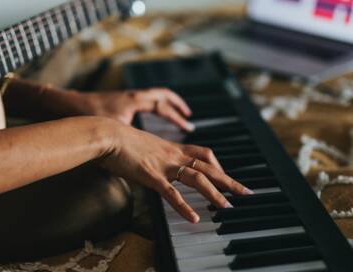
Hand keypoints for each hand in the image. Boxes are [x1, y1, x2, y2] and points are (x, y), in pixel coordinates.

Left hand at [63, 88, 194, 130]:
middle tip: (187, 115)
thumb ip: (128, 140)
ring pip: (152, 95)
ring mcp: (125, 97)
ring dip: (166, 103)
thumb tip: (138, 153)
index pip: (162, 106)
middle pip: (162, 95)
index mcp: (134, 101)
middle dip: (176, 105)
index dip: (176, 117)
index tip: (187, 126)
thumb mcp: (111, 128)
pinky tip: (151, 118)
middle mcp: (132, 96)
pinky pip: (143, 100)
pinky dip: (152, 106)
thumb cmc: (87, 115)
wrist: (68, 105)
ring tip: (175, 113)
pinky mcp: (119, 101)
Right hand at [100, 122, 252, 222]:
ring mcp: (164, 165)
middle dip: (229, 181)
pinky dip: (184, 206)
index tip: (227, 176)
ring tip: (227, 207)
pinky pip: (172, 193)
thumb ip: (151, 156)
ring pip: (197, 179)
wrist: (107, 134)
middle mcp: (173, 155)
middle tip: (246, 192)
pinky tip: (194, 218)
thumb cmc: (119, 140)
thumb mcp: (142, 147)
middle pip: (209, 167)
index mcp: (172, 148)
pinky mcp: (151, 175)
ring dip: (214, 194)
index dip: (218, 166)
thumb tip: (149, 163)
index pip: (204, 154)